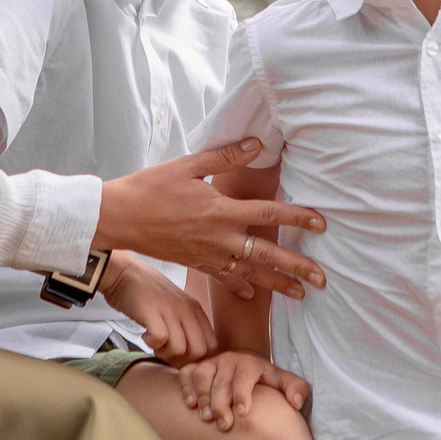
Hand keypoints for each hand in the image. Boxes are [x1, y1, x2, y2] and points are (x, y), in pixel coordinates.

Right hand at [97, 141, 326, 299]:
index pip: (269, 213)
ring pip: (250, 273)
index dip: (298, 217)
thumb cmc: (151, 187)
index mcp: (221, 210)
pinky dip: (241, 287)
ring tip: (301, 295)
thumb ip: (226, 156)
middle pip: (267, 254)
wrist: (118, 217)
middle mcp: (219, 238)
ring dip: (277, 284)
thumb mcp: (189, 165)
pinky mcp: (195, 264)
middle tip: (322, 279)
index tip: (321, 224)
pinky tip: (255, 294)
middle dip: (296, 267)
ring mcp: (208, 255)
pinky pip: (224, 279)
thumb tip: (256, 144)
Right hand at [101, 254, 213, 365]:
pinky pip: (160, 339)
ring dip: (164, 353)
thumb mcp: (176, 307)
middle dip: (181, 360)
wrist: (123, 272)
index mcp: (196, 309)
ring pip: (180, 349)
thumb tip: (190, 355)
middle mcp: (187, 309)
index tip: (178, 355)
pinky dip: (151, 344)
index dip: (195, 358)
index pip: (211, 346)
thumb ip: (187, 326)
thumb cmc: (147, 294)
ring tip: (153, 341)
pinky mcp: (152, 311)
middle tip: (165, 351)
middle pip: (199, 352)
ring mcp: (171, 310)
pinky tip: (145, 335)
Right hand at [178, 351, 310, 433]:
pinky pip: (186, 373)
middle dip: (221, 402)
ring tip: (205, 417)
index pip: (245, 375)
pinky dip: (185, 387)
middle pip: (222, 380)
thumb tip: (296, 402)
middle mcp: (230, 359)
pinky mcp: (196, 367)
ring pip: (202, 375)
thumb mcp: (283, 382)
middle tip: (223, 425)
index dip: (243, 393)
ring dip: (202, 395)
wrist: (245, 365)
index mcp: (252, 363)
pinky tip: (190, 404)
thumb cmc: (265, 381)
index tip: (243, 412)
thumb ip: (296, 389)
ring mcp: (211, 362)